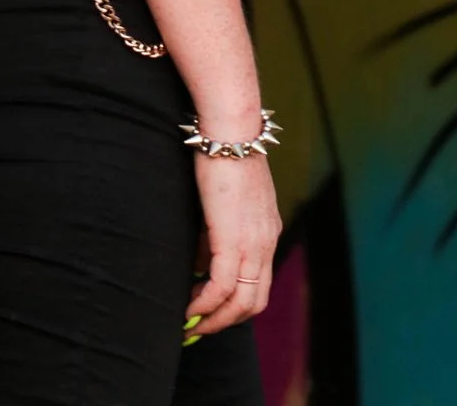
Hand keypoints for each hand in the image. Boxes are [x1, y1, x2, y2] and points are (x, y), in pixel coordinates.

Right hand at [185, 151, 280, 333]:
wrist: (231, 131)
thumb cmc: (225, 155)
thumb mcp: (228, 200)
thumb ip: (220, 231)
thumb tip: (204, 261)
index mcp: (268, 231)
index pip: (260, 283)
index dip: (236, 304)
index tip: (212, 310)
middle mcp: (267, 242)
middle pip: (254, 301)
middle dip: (226, 320)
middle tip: (200, 325)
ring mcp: (254, 243)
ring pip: (241, 302)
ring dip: (215, 319)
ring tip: (192, 322)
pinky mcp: (233, 239)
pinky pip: (221, 287)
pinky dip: (205, 305)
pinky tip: (189, 308)